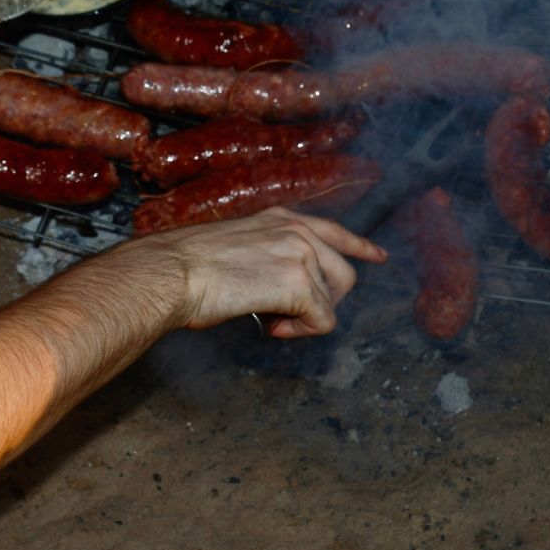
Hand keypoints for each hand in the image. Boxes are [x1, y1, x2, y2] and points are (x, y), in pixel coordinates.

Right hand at [135, 207, 387, 339]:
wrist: (172, 271)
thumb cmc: (186, 266)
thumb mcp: (238, 246)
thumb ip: (268, 256)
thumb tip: (278, 283)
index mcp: (281, 217)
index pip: (335, 230)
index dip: (360, 247)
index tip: (378, 257)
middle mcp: (297, 229)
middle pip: (344, 274)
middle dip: (323, 301)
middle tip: (284, 314)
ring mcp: (301, 253)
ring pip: (332, 301)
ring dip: (304, 318)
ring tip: (269, 318)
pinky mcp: (300, 283)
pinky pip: (322, 321)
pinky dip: (298, 332)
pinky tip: (270, 325)